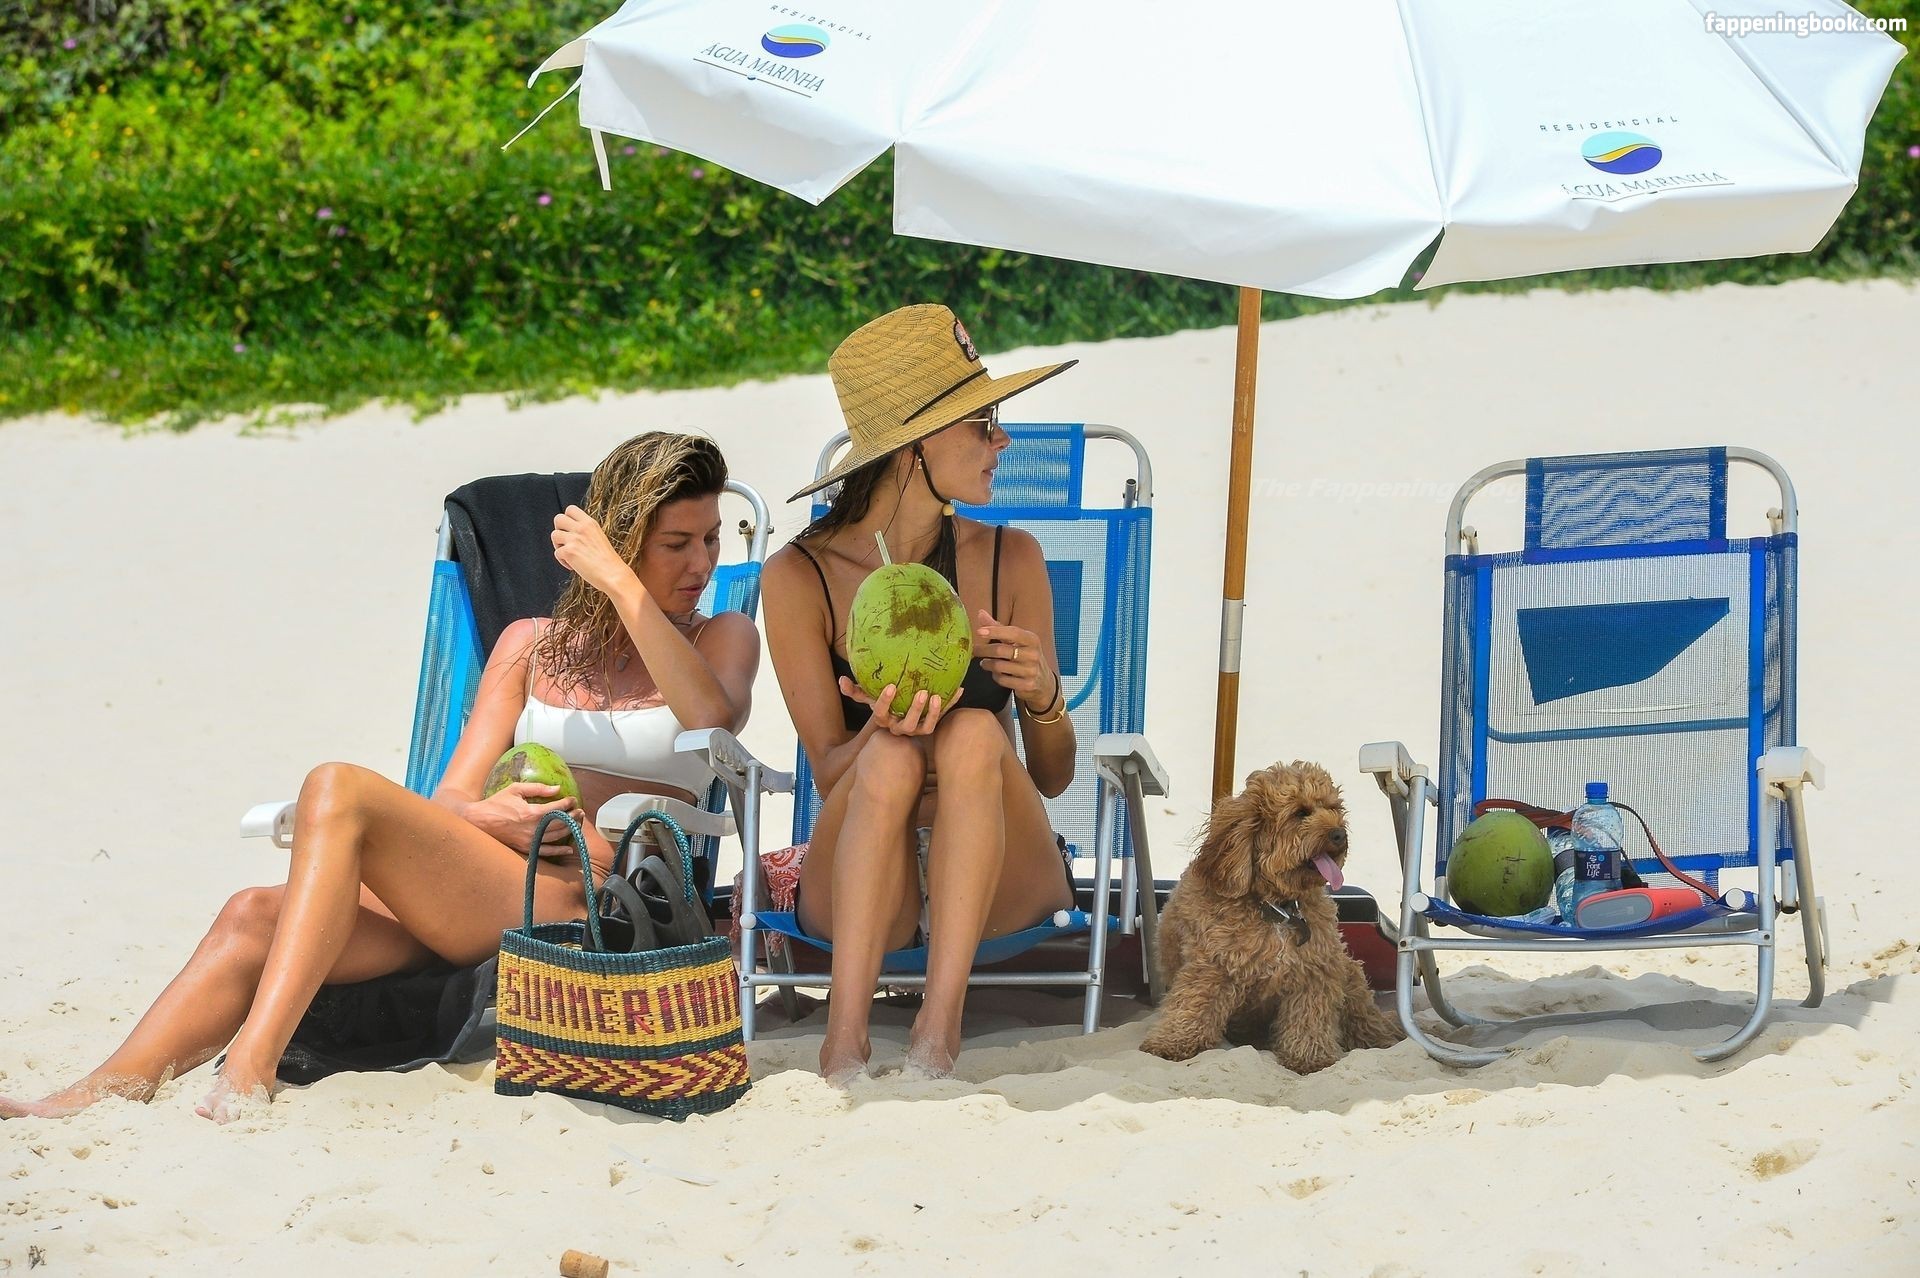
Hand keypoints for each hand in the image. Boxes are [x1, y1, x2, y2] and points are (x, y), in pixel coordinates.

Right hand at [466, 782, 578, 852]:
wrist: (479, 821)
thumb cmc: (497, 803)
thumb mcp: (516, 790)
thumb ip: (538, 788)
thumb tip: (557, 788)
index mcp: (531, 812)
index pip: (557, 808)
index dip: (567, 803)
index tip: (572, 799)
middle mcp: (533, 828)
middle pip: (560, 823)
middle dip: (573, 817)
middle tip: (579, 811)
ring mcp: (530, 840)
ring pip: (556, 837)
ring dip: (570, 829)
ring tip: (578, 823)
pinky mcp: (525, 848)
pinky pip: (546, 851)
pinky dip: (558, 851)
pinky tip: (569, 848)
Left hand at [551, 505, 637, 601]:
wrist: (613, 574)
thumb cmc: (608, 561)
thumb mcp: (599, 537)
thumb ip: (586, 532)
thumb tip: (571, 533)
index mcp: (590, 523)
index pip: (570, 509)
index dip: (567, 519)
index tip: (570, 530)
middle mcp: (581, 528)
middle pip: (558, 518)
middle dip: (559, 529)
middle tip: (566, 541)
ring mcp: (574, 539)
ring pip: (554, 535)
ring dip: (558, 545)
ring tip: (569, 554)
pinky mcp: (569, 552)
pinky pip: (557, 553)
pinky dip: (563, 561)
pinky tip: (573, 566)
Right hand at [838, 676, 959, 736]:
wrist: (899, 724)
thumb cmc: (884, 706)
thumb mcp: (869, 698)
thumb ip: (855, 690)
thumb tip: (840, 680)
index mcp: (884, 720)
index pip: (881, 713)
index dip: (885, 702)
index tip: (891, 686)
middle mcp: (900, 728)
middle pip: (908, 724)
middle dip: (915, 711)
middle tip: (922, 693)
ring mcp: (917, 729)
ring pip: (926, 727)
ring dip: (934, 714)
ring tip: (938, 696)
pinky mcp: (931, 726)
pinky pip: (943, 717)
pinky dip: (951, 705)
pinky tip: (959, 689)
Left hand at [974, 609, 1055, 713]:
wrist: (1044, 682)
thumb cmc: (1026, 656)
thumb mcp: (1017, 641)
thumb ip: (998, 628)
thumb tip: (980, 613)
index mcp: (1031, 639)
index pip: (1012, 632)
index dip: (995, 631)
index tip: (979, 631)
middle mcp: (1033, 654)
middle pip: (1001, 650)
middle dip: (984, 650)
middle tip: (974, 650)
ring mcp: (1031, 671)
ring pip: (999, 666)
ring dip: (988, 664)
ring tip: (985, 663)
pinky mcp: (1027, 685)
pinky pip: (1003, 680)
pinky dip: (996, 677)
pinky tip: (996, 674)